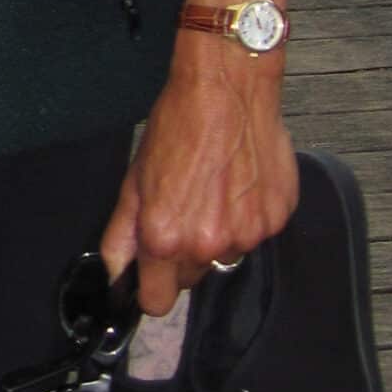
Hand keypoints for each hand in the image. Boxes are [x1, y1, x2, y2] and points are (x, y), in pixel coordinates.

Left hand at [99, 35, 299, 312]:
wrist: (226, 90)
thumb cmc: (179, 127)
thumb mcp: (135, 179)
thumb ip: (122, 233)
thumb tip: (115, 270)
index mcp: (166, 238)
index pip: (157, 301)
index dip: (151, 288)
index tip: (152, 276)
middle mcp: (209, 244)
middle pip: (192, 277)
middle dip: (183, 254)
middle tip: (183, 210)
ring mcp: (248, 233)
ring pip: (225, 255)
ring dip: (218, 234)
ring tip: (213, 190)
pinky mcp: (277, 218)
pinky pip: (256, 233)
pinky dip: (247, 216)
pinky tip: (238, 182)